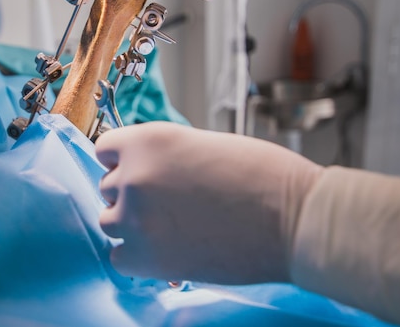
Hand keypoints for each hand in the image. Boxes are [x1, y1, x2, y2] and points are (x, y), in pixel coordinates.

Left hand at [95, 122, 322, 283]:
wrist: (293, 218)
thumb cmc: (263, 176)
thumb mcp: (204, 145)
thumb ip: (165, 156)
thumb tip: (146, 173)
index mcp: (150, 140)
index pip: (106, 149)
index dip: (125, 160)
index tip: (141, 171)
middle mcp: (134, 176)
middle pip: (108, 187)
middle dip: (133, 193)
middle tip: (168, 202)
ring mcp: (136, 219)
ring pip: (111, 222)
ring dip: (134, 224)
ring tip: (172, 227)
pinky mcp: (147, 259)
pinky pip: (119, 257)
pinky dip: (138, 256)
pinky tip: (168, 249)